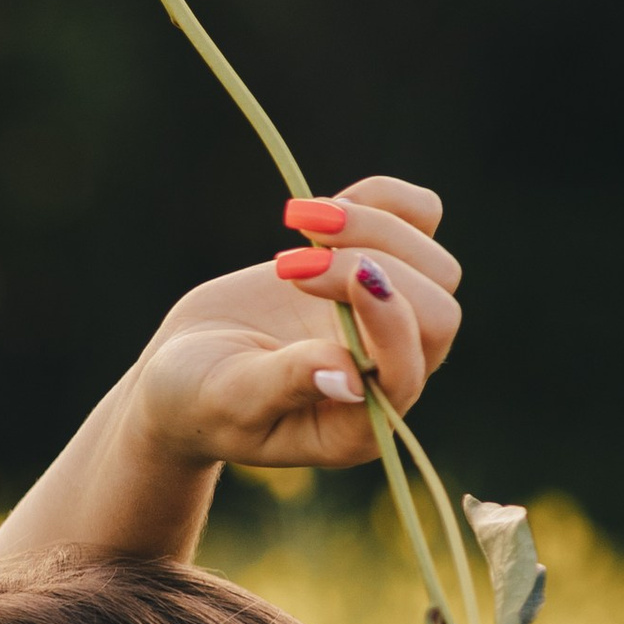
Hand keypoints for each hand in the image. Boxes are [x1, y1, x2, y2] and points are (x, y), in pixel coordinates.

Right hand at [126, 176, 462, 472]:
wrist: (187, 366)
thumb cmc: (199, 397)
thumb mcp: (229, 398)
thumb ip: (286, 385)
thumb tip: (350, 376)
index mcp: (359, 423)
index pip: (408, 368)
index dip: (386, 318)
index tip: (330, 270)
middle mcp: (391, 375)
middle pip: (436, 310)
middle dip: (368, 269)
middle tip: (287, 264)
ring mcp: (393, 322)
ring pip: (435, 263)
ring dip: (373, 228)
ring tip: (299, 222)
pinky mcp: (381, 272)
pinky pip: (422, 221)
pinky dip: (385, 200)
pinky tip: (320, 211)